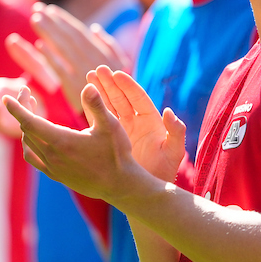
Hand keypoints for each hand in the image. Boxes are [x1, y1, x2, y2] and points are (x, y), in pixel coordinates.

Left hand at [3, 76, 158, 205]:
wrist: (118, 185)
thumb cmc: (116, 154)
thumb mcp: (111, 125)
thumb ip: (97, 105)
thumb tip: (88, 86)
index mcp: (61, 141)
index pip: (29, 122)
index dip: (16, 108)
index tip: (6, 97)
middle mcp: (52, 155)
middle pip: (26, 129)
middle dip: (23, 109)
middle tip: (27, 93)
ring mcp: (52, 167)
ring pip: (28, 143)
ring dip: (26, 125)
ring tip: (32, 110)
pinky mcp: (55, 174)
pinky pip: (33, 157)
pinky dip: (29, 143)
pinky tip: (35, 135)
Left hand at [17, 4, 129, 114]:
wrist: (115, 135)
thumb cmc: (118, 97)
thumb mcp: (121, 67)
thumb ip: (109, 47)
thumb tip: (96, 28)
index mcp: (105, 56)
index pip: (80, 34)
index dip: (65, 21)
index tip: (51, 9)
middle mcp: (95, 63)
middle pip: (70, 39)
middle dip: (54, 23)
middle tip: (38, 9)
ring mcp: (84, 76)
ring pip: (64, 50)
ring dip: (49, 33)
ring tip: (36, 19)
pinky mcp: (75, 88)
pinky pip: (60, 69)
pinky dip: (50, 56)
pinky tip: (39, 45)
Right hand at [87, 66, 184, 182]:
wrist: (146, 191)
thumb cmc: (163, 172)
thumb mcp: (173, 152)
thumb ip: (176, 132)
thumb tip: (169, 111)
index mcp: (150, 121)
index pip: (137, 98)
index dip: (127, 86)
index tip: (116, 74)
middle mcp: (135, 122)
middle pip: (121, 97)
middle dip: (110, 83)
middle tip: (98, 70)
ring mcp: (121, 130)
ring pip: (109, 105)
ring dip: (100, 91)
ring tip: (89, 76)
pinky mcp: (110, 139)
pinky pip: (100, 120)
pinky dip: (93, 109)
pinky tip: (84, 97)